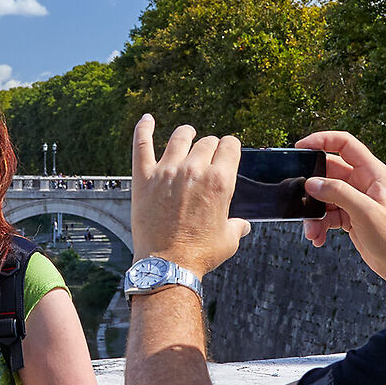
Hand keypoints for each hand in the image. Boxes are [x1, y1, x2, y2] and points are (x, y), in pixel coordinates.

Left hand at [130, 115, 250, 274]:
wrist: (167, 265)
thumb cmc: (201, 254)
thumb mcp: (228, 239)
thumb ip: (236, 226)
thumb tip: (243, 225)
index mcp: (220, 181)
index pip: (230, 146)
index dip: (230, 147)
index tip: (227, 151)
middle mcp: (195, 170)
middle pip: (206, 141)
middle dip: (210, 145)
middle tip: (207, 154)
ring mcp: (167, 171)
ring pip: (180, 137)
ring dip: (187, 134)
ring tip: (187, 134)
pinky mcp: (144, 177)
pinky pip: (142, 144)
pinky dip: (144, 128)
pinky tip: (147, 119)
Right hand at [293, 130, 385, 302]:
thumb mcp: (365, 212)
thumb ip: (338, 193)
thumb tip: (312, 183)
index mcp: (372, 172)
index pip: (344, 144)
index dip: (322, 140)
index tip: (301, 147)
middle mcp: (362, 182)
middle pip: (328, 172)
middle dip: (312, 188)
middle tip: (299, 199)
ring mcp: (355, 199)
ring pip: (323, 196)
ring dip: (313, 212)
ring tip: (312, 230)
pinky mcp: (349, 215)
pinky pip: (326, 213)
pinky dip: (319, 224)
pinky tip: (318, 237)